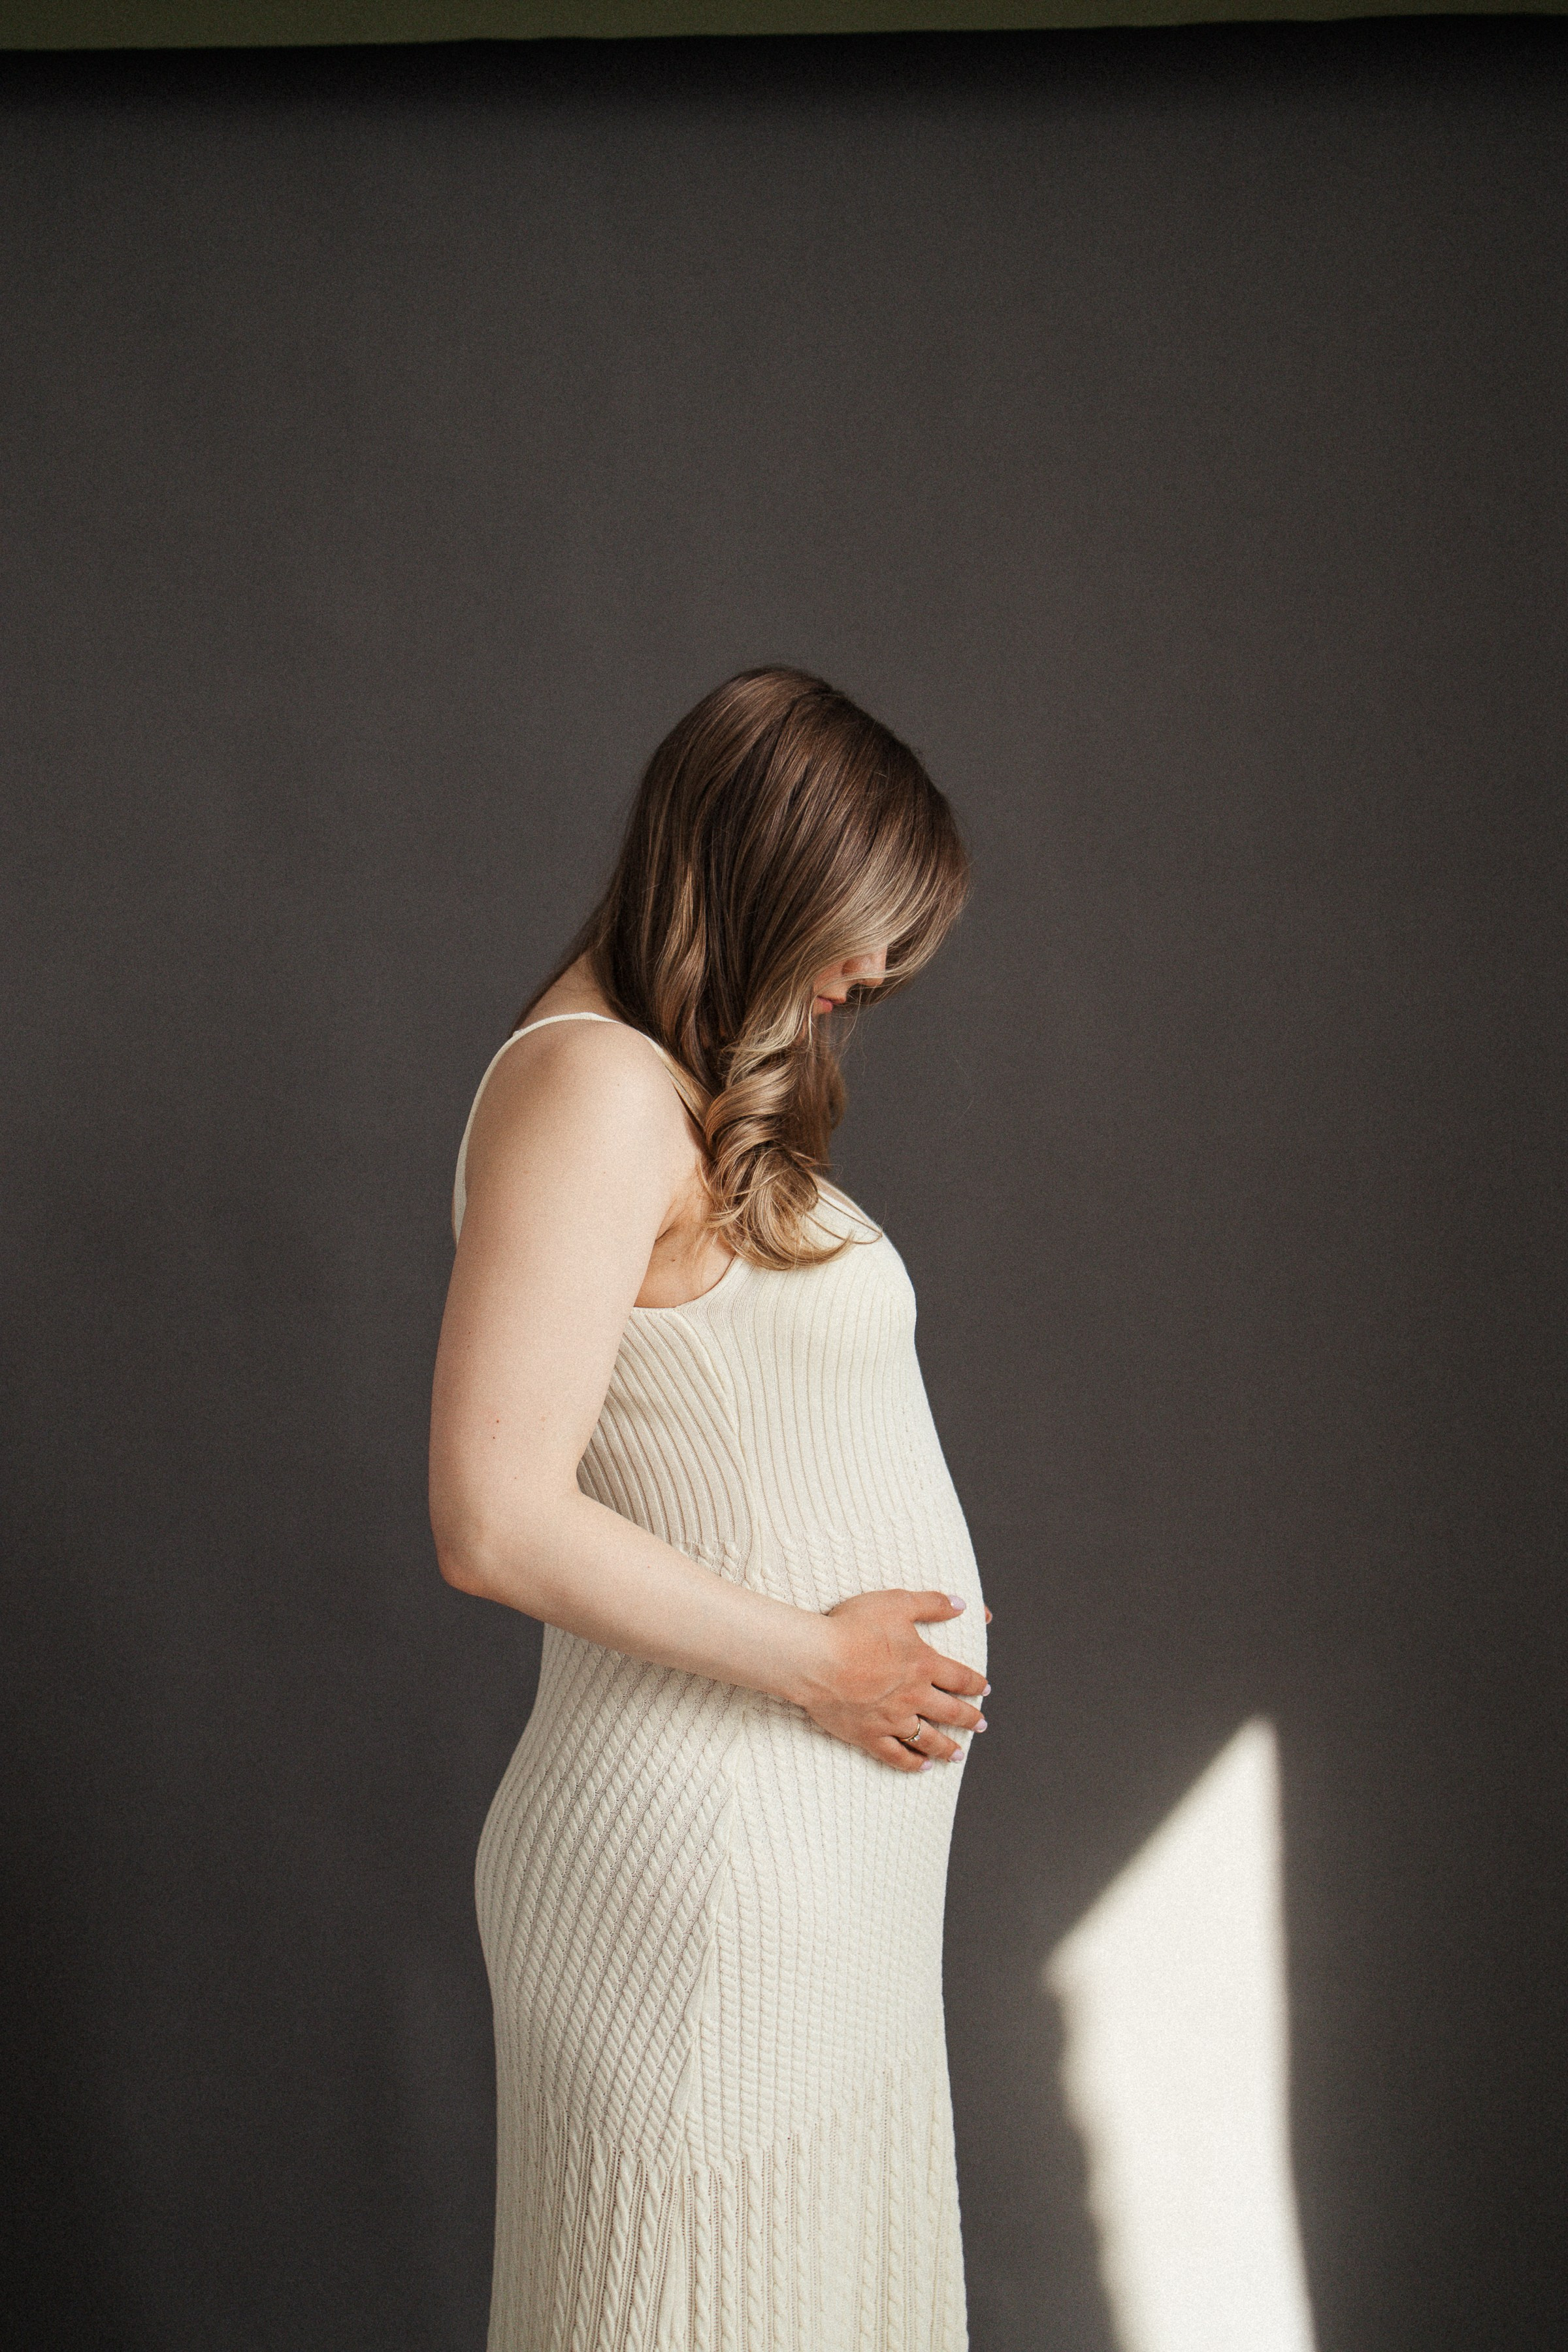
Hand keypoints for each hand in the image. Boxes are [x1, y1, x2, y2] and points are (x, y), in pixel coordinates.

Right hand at [794, 1589, 989, 1771]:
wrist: (816, 1659)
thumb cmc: (852, 1627)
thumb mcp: (897, 1603)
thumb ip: (931, 1604)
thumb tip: (961, 1604)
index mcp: (923, 1664)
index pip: (960, 1678)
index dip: (975, 1684)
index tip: (984, 1690)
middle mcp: (913, 1696)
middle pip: (951, 1712)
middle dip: (970, 1719)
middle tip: (981, 1725)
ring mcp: (892, 1719)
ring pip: (928, 1739)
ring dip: (947, 1747)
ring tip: (958, 1754)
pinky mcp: (868, 1735)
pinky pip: (896, 1756)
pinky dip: (912, 1764)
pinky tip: (922, 1767)